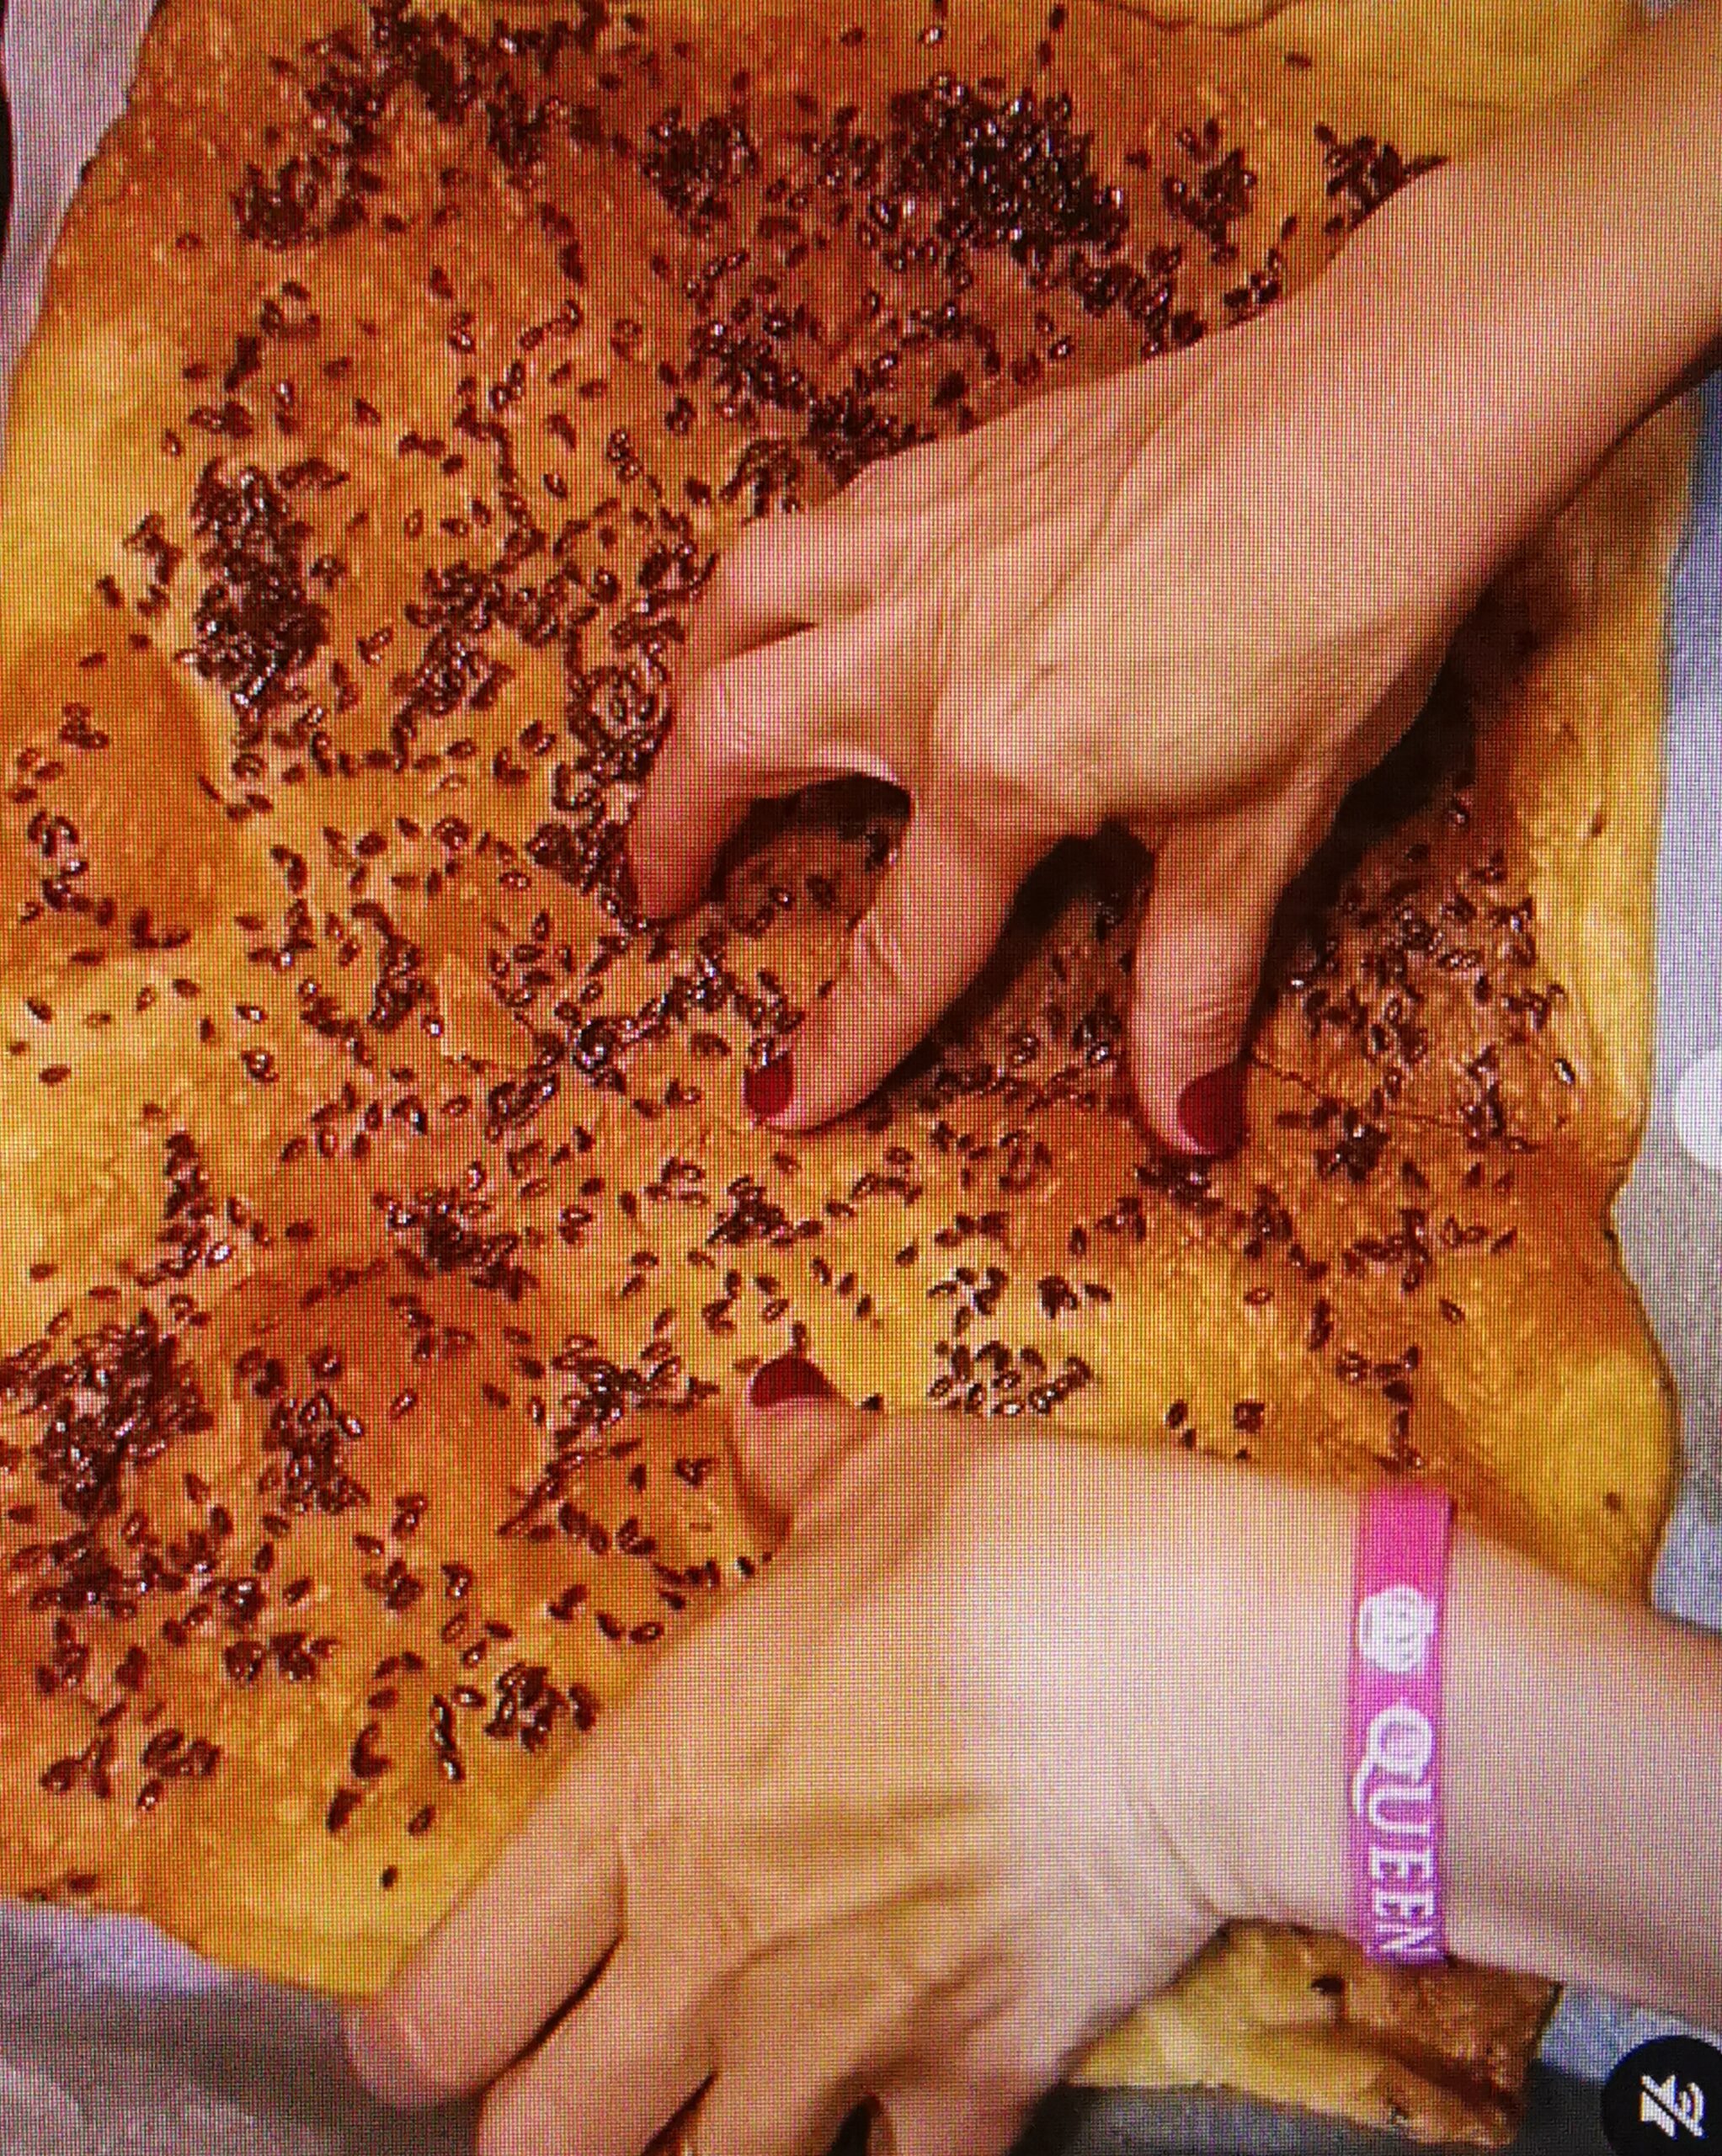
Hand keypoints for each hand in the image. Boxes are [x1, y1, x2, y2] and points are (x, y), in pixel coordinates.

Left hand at [339, 1366, 1322, 2155]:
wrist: (1201, 1676)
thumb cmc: (1016, 1554)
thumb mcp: (894, 1475)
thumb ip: (801, 1461)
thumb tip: (764, 1409)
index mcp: (650, 1797)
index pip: (462, 1990)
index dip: (411, 2038)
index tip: (407, 2045)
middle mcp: (713, 1949)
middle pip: (543, 2145)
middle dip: (530, 2134)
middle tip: (558, 2092)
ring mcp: (842, 2038)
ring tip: (709, 2122)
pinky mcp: (979, 2087)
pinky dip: (890, 2153)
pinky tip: (904, 2110)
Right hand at [629, 230, 1493, 1156]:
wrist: (1386, 421)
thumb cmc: (1335, 628)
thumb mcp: (1262, 831)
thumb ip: (1193, 983)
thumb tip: (1187, 1131)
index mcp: (999, 768)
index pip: (900, 943)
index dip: (840, 1040)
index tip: (783, 1100)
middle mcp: (922, 652)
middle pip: (734, 738)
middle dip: (673, 824)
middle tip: (661, 882)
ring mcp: (925, 542)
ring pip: (741, 599)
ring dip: (698, 676)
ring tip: (701, 726)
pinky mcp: (954, 464)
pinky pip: (815, 522)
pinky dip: (781, 580)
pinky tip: (819, 602)